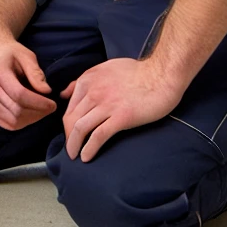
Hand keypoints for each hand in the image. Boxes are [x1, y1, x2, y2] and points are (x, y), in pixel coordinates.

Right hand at [0, 36, 55, 130]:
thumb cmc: (12, 54)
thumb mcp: (27, 56)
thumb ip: (36, 73)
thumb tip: (47, 92)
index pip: (19, 95)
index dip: (39, 103)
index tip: (53, 104)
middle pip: (16, 111)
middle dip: (38, 113)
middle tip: (50, 107)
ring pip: (13, 121)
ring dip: (31, 119)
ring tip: (40, 109)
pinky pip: (7, 124)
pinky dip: (22, 122)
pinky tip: (29, 112)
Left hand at [61, 58, 183, 162]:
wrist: (160, 75)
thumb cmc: (136, 72)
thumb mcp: (104, 69)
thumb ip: (83, 81)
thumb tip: (65, 93)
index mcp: (88, 80)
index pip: (69, 107)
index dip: (67, 124)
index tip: (71, 134)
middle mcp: (93, 92)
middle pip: (71, 119)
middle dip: (69, 137)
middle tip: (71, 149)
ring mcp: (106, 105)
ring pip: (81, 128)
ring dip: (74, 145)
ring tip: (74, 156)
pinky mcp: (121, 117)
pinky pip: (99, 135)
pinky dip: (89, 148)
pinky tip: (86, 157)